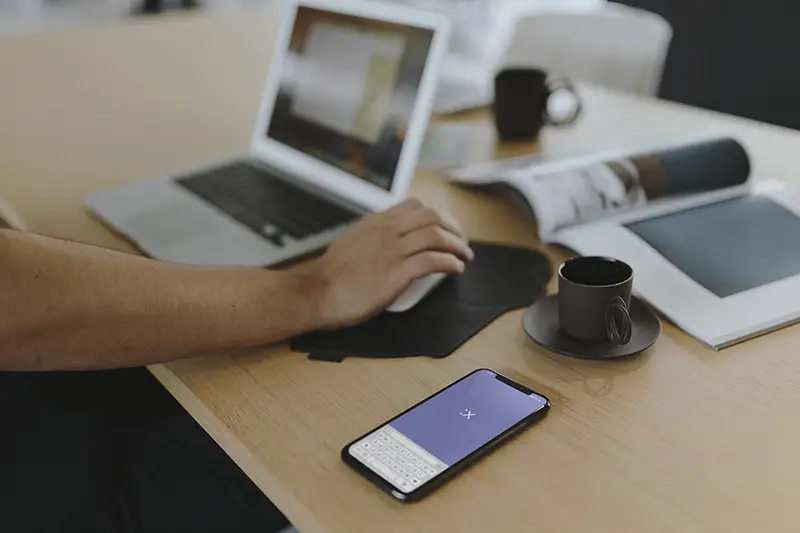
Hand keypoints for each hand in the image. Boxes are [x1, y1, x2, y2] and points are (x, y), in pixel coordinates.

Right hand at [301, 199, 472, 328]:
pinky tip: (455, 269)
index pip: (415, 207)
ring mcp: (393, 250)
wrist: (319, 292)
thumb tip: (389, 241)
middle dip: (453, 228)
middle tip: (461, 242)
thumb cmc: (332, 274)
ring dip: (457, 246)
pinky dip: (450, 263)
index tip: (445, 228)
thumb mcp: (352, 241)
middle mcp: (387, 231)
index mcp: (377, 222)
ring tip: (464, 256)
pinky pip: (433, 261)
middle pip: (432, 217)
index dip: (437, 216)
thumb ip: (373, 236)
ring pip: (437, 236)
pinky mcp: (397, 273)